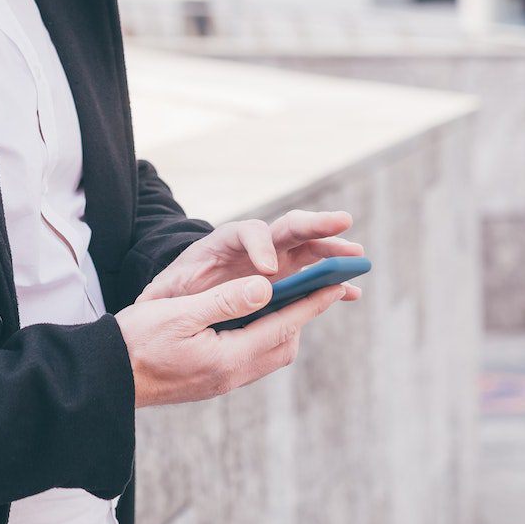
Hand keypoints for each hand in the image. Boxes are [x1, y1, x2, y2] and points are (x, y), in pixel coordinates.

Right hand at [115, 274, 358, 407]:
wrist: (106, 379)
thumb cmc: (135, 342)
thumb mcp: (178, 313)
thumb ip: (225, 301)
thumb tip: (266, 287)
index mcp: (227, 358)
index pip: (283, 326)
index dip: (311, 303)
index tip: (336, 285)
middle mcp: (230, 375)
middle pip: (283, 344)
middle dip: (303, 316)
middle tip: (317, 287)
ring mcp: (220, 382)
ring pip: (269, 353)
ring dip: (284, 327)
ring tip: (291, 300)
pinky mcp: (210, 381)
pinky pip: (251, 358)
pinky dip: (264, 336)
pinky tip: (255, 320)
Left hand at [136, 209, 363, 303]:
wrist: (181, 301)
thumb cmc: (175, 295)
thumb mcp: (168, 293)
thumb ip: (177, 293)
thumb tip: (175, 298)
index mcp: (224, 242)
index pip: (247, 232)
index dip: (260, 246)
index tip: (268, 268)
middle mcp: (254, 245)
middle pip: (287, 227)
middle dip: (315, 225)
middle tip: (340, 223)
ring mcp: (274, 260)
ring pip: (308, 248)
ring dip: (332, 249)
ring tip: (356, 256)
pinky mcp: (285, 279)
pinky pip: (313, 277)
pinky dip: (332, 283)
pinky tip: (353, 293)